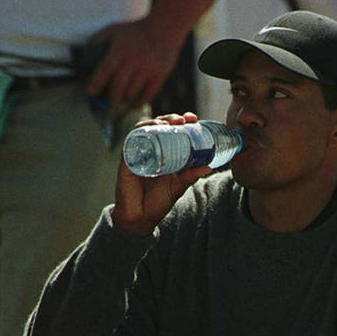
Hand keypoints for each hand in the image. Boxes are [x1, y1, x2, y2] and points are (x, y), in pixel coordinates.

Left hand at [85, 16, 186, 107]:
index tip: (91, 92)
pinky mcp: (160, 74)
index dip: (96, 83)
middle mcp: (133, 60)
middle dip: (112, 97)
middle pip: (118, 85)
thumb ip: (100, 37)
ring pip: (133, 92)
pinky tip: (135, 103)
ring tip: (124, 98)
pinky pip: (148, 94)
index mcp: (120, 49)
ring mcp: (147, 68)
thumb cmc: (137, 29)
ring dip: (126, 98)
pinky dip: (140, 102)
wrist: (164, 26)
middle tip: (111, 100)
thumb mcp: (116, 28)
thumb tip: (87, 48)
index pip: (105, 70)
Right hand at [111, 113, 211, 236]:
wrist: (141, 217)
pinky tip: (150, 129)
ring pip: (144, 128)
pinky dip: (140, 131)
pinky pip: (131, 140)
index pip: (172, 131)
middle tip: (183, 120)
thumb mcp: (178, 186)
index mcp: (164, 153)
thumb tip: (209, 167)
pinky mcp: (127, 159)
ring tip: (169, 123)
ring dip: (156, 121)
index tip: (193, 119)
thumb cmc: (159, 201)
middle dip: (171, 118)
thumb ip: (191, 176)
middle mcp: (150, 149)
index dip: (181, 121)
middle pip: (159, 125)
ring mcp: (138, 152)